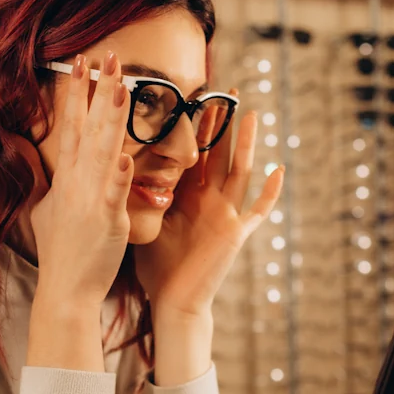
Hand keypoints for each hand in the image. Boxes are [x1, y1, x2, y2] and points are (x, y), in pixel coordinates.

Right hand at [27, 53, 133, 369]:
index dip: (74, 93)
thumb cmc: (60, 252)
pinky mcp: (106, 221)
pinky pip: (114, 194)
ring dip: (111, 120)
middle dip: (97, 91)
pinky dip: (119, 175)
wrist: (65, 290)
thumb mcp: (43, 208)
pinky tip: (127, 155)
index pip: (70, 126)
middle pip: (88, 128)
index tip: (79, 62)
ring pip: (104, 151)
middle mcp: (76, 183)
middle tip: (106, 56)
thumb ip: (41, 177)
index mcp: (65, 177)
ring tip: (121, 89)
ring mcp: (90, 200)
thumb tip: (25, 150)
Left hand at [134, 103, 283, 316]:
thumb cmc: (157, 267)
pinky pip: (258, 210)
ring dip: (246, 144)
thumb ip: (141, 195)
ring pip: (239, 171)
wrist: (172, 302)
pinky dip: (270, 191)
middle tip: (226, 90)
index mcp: (187, 195)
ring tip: (251, 115)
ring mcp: (226, 215)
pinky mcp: (236, 233)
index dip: (195, 126)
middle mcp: (210, 200)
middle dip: (222, 123)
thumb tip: (115, 165)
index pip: (193, 152)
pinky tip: (279, 169)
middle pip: (219, 153)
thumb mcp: (146, 222)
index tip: (192, 96)